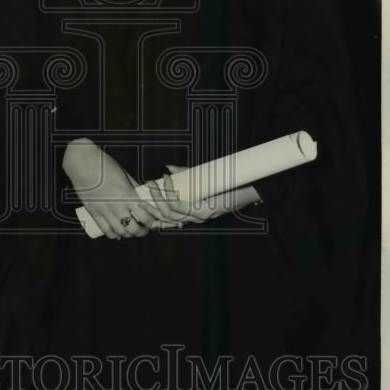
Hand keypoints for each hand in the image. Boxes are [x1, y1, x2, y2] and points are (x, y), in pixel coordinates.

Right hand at [63, 139, 182, 239]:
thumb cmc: (105, 165)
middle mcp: (116, 205)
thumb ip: (133, 187)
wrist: (82, 163)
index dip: (151, 223)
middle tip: (144, 230)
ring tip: (131, 232)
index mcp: (127, 195)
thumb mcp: (124, 175)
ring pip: (120, 231)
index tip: (153, 222)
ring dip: (128, 235)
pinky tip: (117, 235)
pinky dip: (113, 235)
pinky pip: (104, 229)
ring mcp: (104, 210)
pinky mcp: (93, 212)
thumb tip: (142, 196)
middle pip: (133, 228)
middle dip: (141, 232)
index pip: (144, 216)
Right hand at [144, 165, 261, 226]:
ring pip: (170, 212)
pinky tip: (166, 181)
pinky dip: (170, 192)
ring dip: (157, 197)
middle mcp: (194, 219)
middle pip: (165, 218)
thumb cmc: (226, 184)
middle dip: (150, 205)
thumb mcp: (201, 179)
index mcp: (193, 214)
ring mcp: (199, 217)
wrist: (249, 188)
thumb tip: (168, 169)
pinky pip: (180, 205)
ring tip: (152, 184)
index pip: (168, 220)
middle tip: (141, 192)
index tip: (140, 203)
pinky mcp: (204, 212)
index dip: (152, 214)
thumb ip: (184, 175)